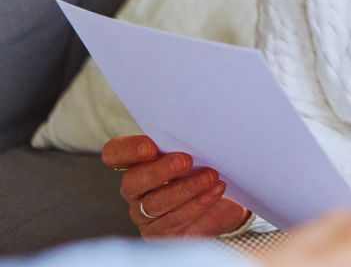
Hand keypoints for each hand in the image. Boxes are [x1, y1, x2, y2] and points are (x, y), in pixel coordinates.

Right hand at [100, 135, 249, 236]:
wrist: (224, 204)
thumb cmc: (204, 171)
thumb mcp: (197, 154)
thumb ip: (188, 143)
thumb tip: (201, 128)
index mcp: (137, 163)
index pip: (115, 154)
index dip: (127, 150)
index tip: (150, 147)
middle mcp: (135, 190)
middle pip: (133, 182)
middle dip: (160, 171)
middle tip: (186, 161)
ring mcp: (145, 214)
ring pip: (155, 204)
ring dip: (186, 188)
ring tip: (211, 177)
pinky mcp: (161, 233)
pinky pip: (175, 220)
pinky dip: (199, 203)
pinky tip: (215, 191)